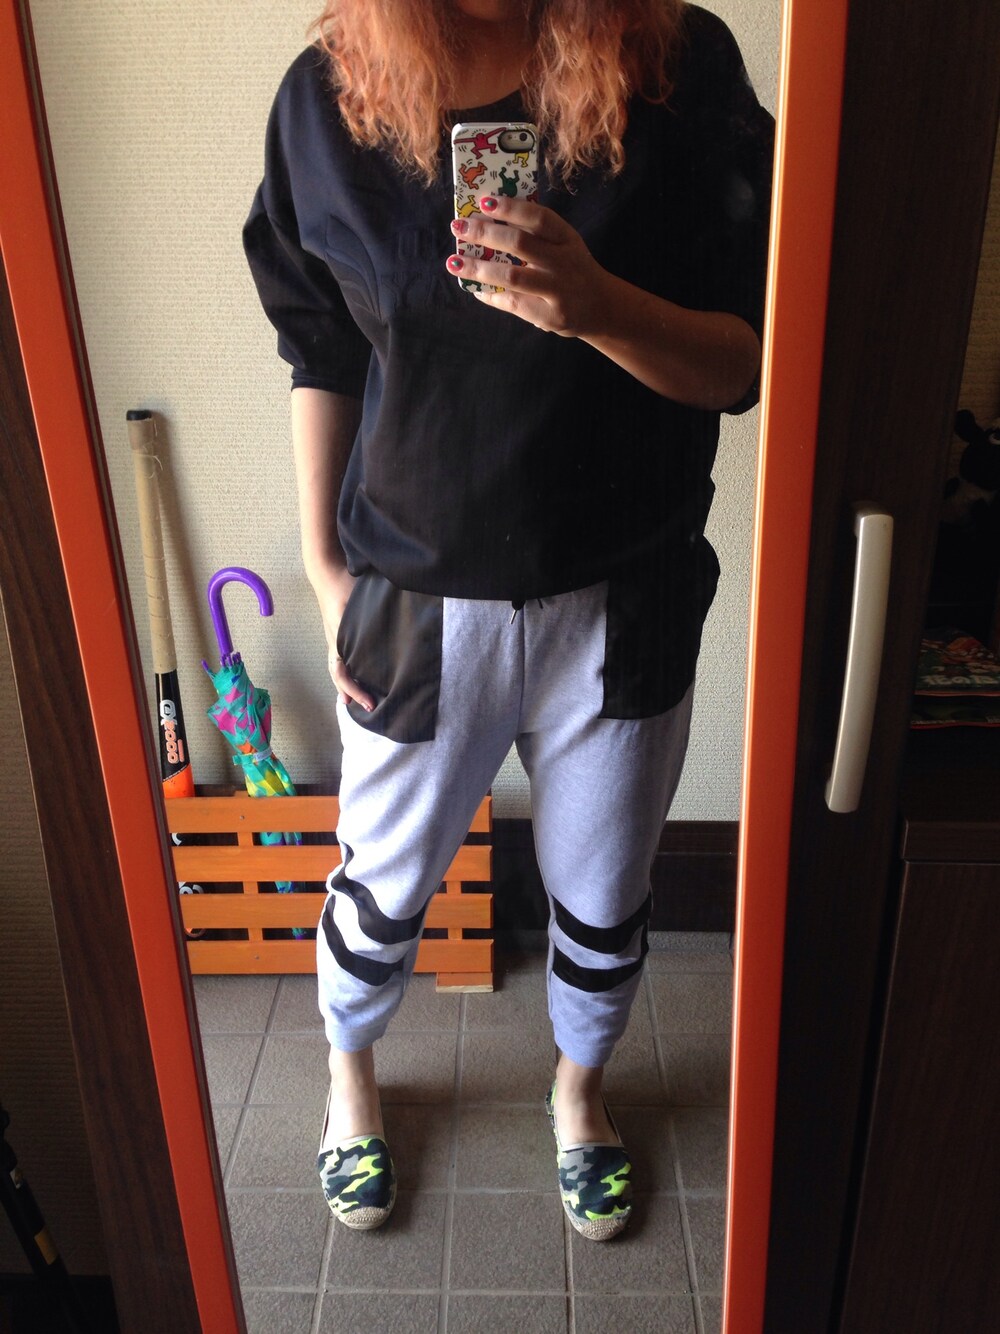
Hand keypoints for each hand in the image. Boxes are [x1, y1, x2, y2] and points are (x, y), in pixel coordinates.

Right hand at [306, 561, 374, 711]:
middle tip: (368, 708)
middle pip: (338, 675)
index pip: (341, 674)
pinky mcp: (339, 630)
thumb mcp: (360, 604)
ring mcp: (336, 636)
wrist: (328, 570)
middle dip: (351, 692)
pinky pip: (341, 656)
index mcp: (339, 639)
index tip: (370, 703)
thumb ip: (373, 619)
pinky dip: (348, 670)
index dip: (354, 690)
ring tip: (357, 699)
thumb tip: (396, 633)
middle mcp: (335, 642)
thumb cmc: (345, 583)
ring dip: (347, 684)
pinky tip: (358, 672)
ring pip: (338, 667)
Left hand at [448, 195, 611, 336]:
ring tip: (453, 262)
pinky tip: (474, 288)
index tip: (483, 201)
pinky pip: (513, 303)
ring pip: (513, 276)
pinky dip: (490, 295)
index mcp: (567, 238)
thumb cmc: (571, 268)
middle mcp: (565, 262)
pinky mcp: (551, 316)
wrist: (601, 307)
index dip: (511, 208)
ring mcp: (559, 291)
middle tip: (458, 226)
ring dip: (478, 268)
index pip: (539, 217)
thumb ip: (535, 234)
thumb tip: (486, 220)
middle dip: (485, 233)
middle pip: (521, 243)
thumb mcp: (563, 245)